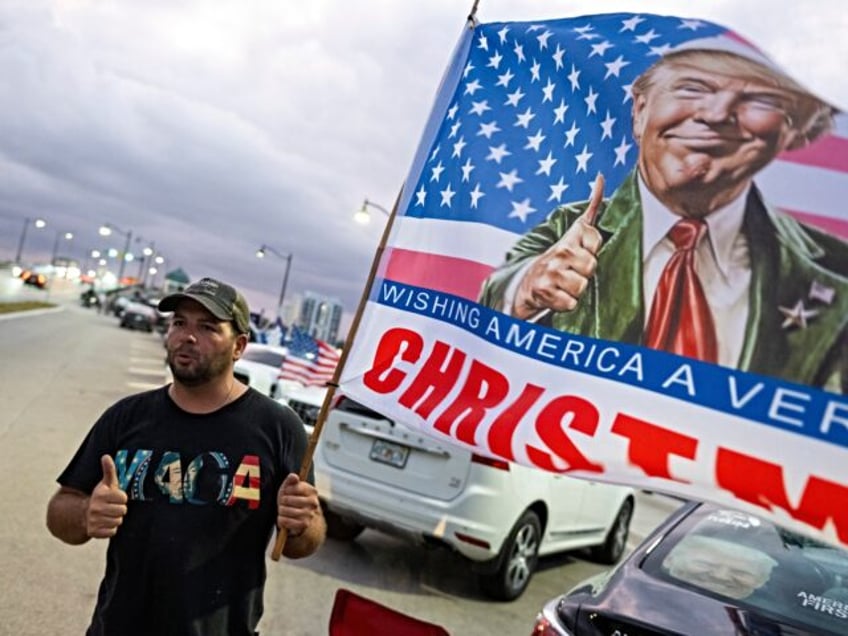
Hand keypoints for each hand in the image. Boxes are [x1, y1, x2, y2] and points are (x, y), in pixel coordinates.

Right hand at [86, 454, 127, 538]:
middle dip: (119, 509)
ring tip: (108, 515)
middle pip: (123, 511)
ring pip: (118, 521)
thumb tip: (106, 456)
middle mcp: (96, 507)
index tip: (114, 498)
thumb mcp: (105, 483)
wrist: (82, 513)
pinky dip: (110, 529)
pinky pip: (112, 532)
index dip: (121, 498)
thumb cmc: (100, 497)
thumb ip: (109, 470)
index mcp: (101, 494)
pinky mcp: (93, 532)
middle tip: (112, 507)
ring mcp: (94, 520)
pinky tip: (104, 523)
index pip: (123, 498)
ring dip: (115, 519)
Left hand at [276, 473, 320, 537]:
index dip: (287, 490)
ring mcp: (310, 514)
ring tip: (282, 510)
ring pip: (288, 511)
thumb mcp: (289, 487)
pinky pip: (288, 522)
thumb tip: (293, 476)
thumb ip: (291, 480)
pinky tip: (282, 517)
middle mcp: (314, 502)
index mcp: (312, 491)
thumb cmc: (290, 498)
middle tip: (282, 502)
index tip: (286, 492)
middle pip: (289, 500)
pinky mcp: (305, 524)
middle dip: (282, 501)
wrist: (295, 516)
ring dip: (281, 511)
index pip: (296, 487)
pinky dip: (282, 520)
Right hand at [513, 174, 604, 318]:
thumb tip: (601, 178)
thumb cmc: (557, 260)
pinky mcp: (545, 292)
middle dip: (585, 274)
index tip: (580, 252)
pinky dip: (565, 304)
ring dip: (575, 291)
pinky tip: (557, 296)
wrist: (527, 284)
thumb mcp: (573, 234)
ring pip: (581, 286)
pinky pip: (571, 303)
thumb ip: (592, 209)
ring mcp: (550, 273)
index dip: (592, 250)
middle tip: (571, 273)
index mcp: (568, 239)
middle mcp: (558, 252)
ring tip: (564, 285)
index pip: (595, 239)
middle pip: (591, 266)